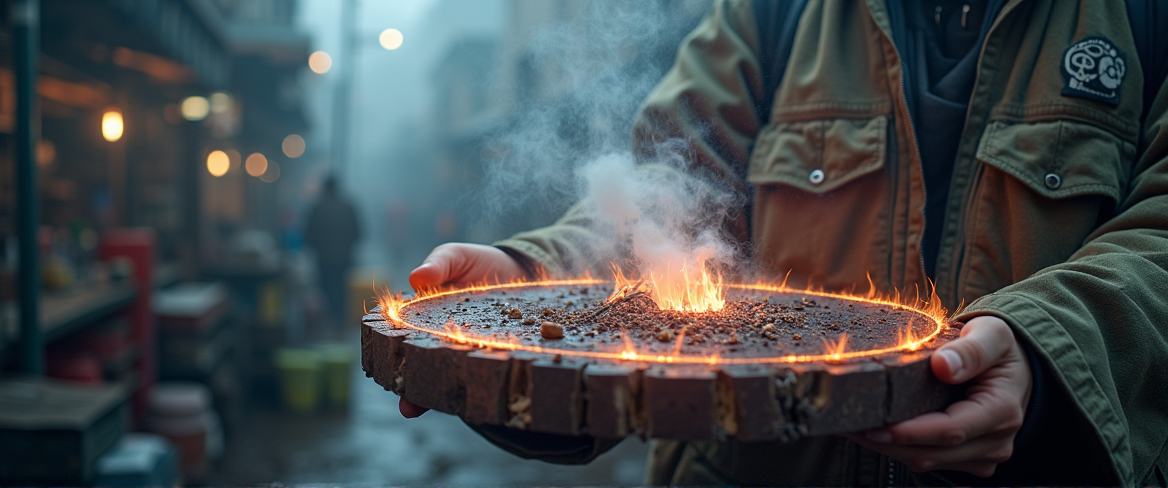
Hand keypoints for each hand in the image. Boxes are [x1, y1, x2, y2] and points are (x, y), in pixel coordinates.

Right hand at [398, 243, 527, 418]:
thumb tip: (416, 278)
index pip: (396, 332)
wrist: (518, 270)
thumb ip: (439, 264)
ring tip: (417, 407)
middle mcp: (436, 335)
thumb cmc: (476, 263)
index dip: (385, 344)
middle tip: (403, 402)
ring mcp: (460, 348)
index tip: (380, 357)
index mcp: (421, 312)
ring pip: (441, 373)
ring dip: (430, 392)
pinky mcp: (485, 353)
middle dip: (406, 381)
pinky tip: (468, 396)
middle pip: (415, 361)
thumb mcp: (456, 257)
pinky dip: (469, 383)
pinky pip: (474, 371)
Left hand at [846, 316, 1032, 477]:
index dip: (909, 431)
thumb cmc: (999, 348)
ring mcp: (983, 455)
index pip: (949, 431)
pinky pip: (928, 460)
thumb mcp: (992, 335)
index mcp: (1002, 411)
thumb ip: (971, 349)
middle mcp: (996, 441)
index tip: (873, 425)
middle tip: (845, 424)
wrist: (1014, 367)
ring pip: (925, 461)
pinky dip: (898, 448)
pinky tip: (873, 430)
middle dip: (886, 442)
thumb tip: (943, 366)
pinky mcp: (968, 459)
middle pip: (931, 453)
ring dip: (886, 447)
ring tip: (851, 425)